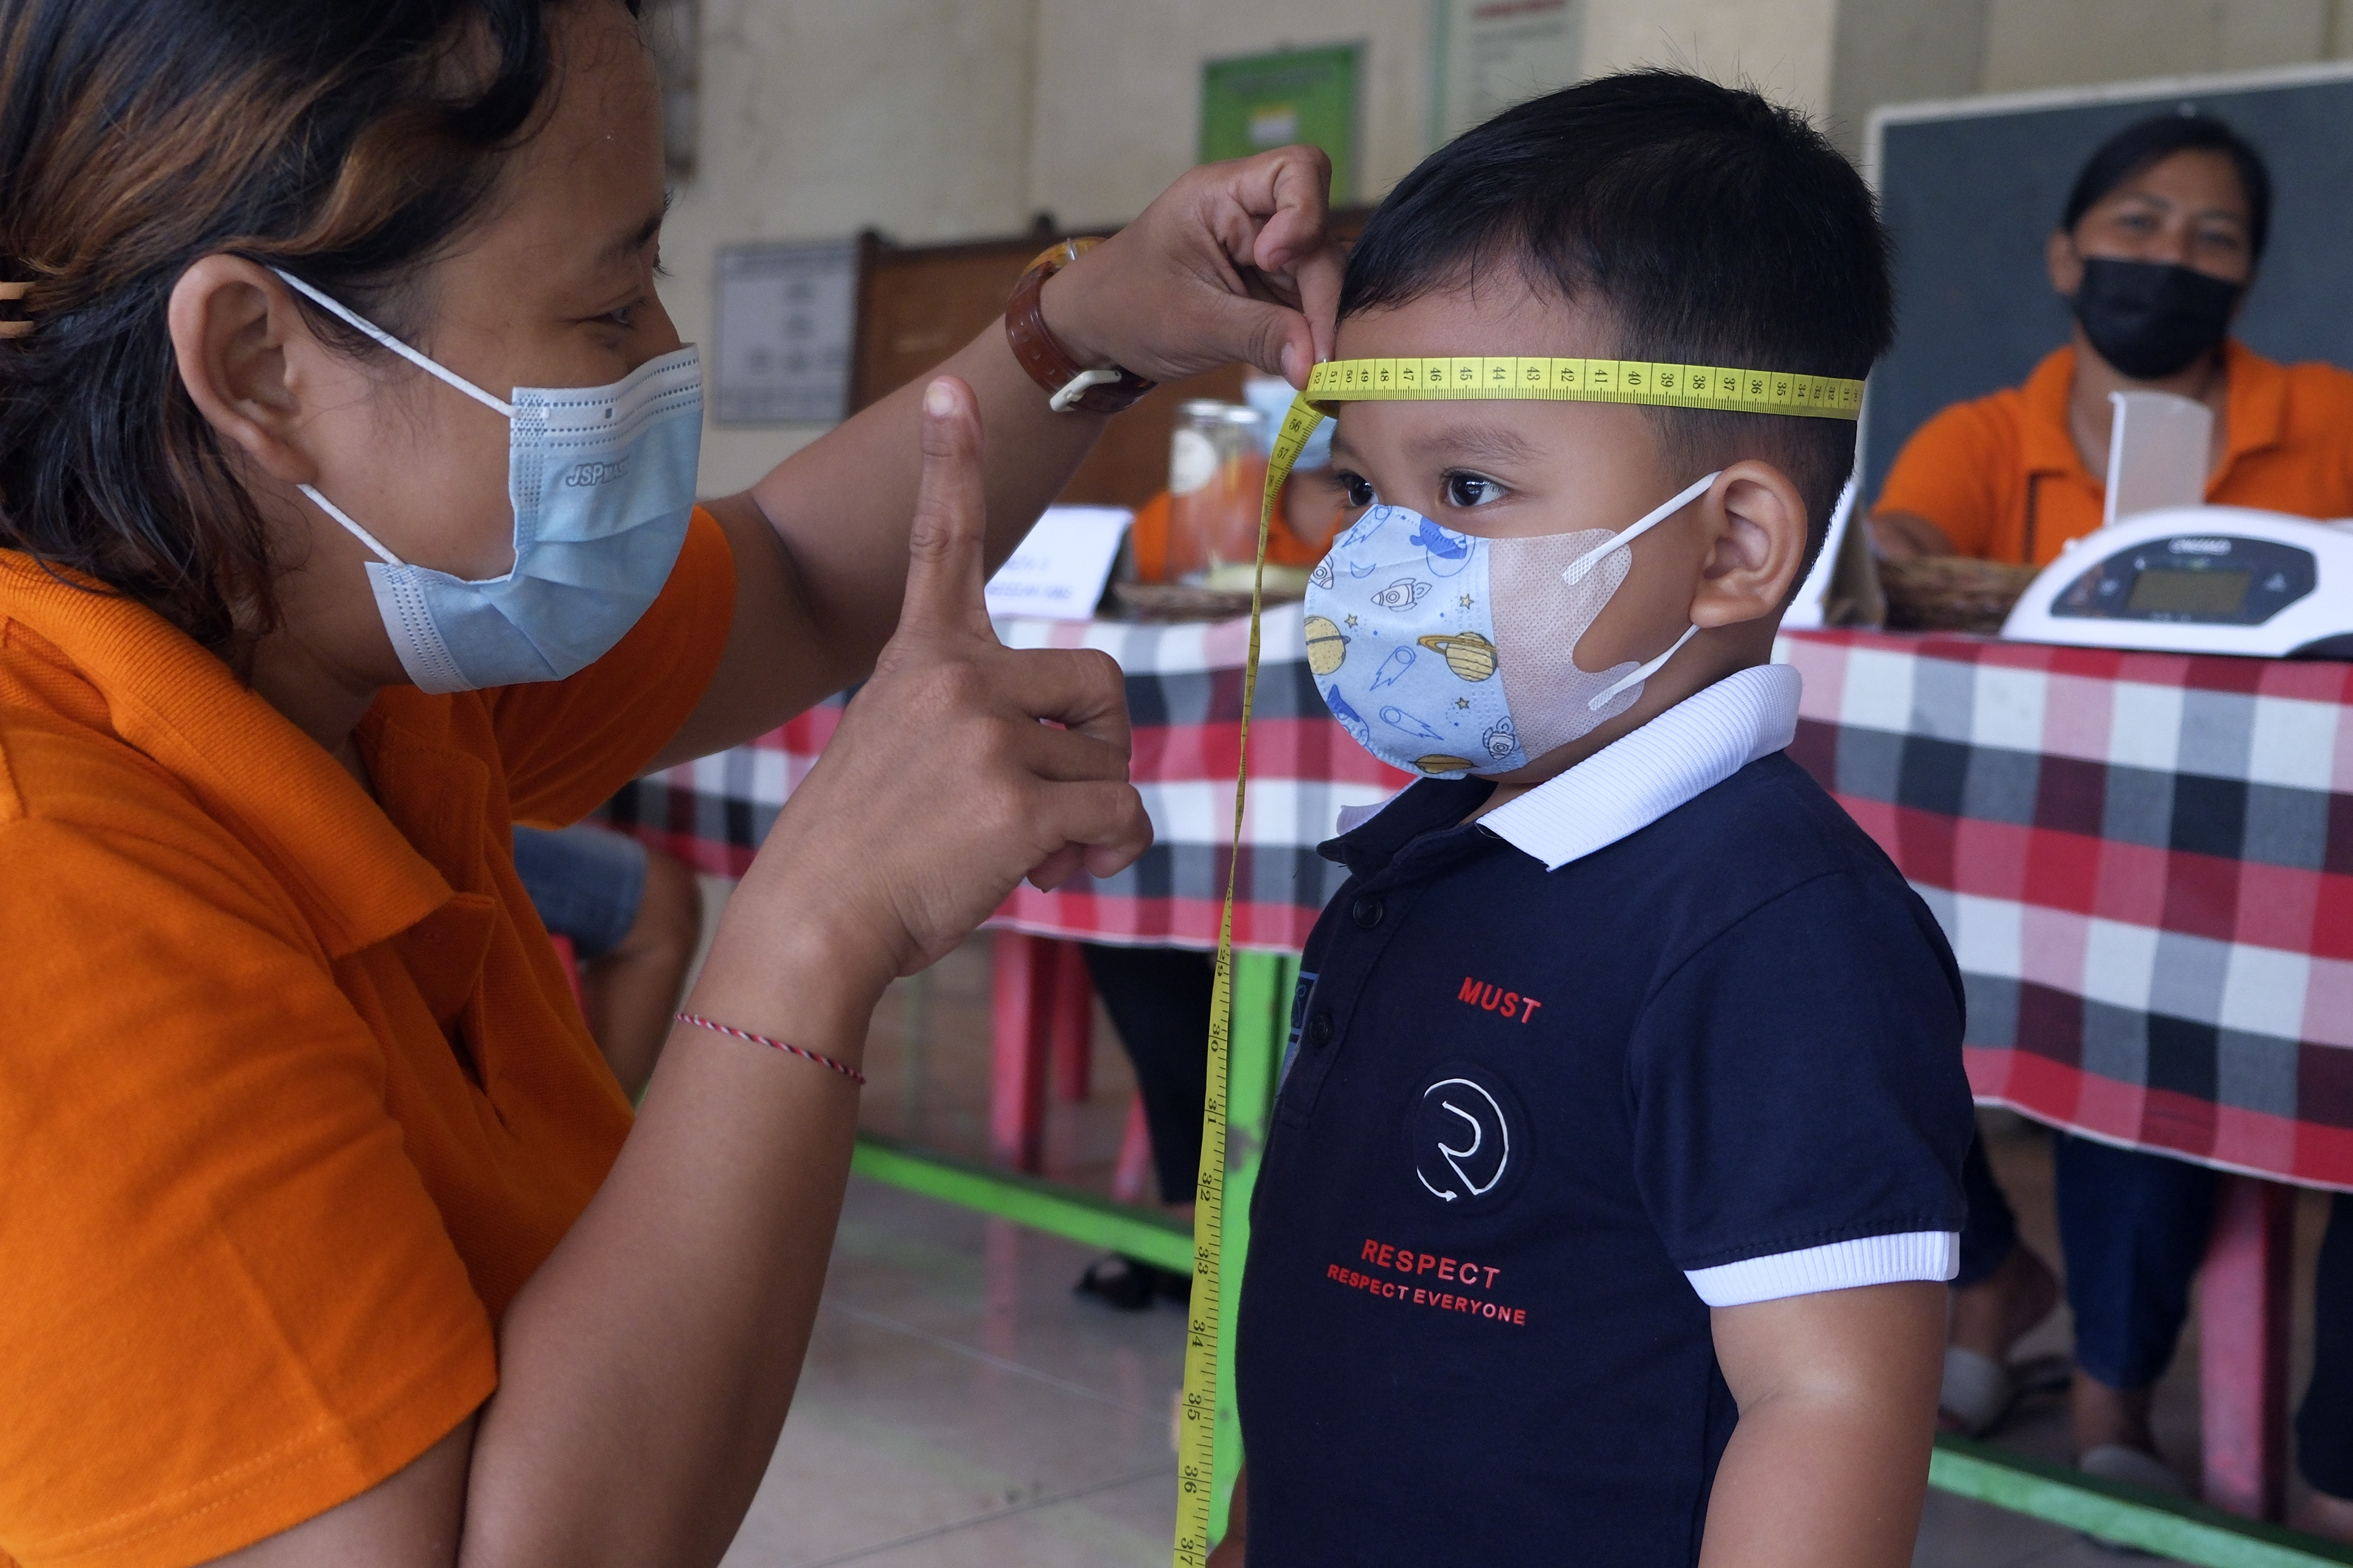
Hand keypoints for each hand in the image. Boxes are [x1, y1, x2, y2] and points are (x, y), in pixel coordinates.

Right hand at [733, 377, 1152, 986]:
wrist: (816, 921)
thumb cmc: (864, 853)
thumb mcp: (903, 752)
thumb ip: (979, 728)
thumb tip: (1088, 785)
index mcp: (922, 657)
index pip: (944, 543)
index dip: (952, 465)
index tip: (952, 394)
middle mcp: (956, 677)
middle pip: (1100, 685)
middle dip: (1101, 751)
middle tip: (1051, 804)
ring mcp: (984, 733)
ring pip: (1112, 765)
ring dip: (1093, 817)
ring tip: (1027, 849)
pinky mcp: (1015, 798)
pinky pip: (1120, 817)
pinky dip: (1105, 857)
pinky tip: (1048, 876)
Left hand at [1041, 145, 1343, 388]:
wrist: (1094, 330)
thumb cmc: (1126, 309)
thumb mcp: (1192, 325)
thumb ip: (1260, 337)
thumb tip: (1315, 365)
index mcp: (1221, 195)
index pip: (1298, 170)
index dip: (1304, 215)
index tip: (1272, 265)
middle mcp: (1250, 213)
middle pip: (1318, 235)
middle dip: (1322, 296)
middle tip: (1318, 359)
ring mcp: (1263, 250)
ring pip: (1320, 273)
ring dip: (1321, 320)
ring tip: (1311, 370)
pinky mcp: (1268, 285)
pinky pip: (1306, 301)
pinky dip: (1310, 333)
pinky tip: (1303, 365)